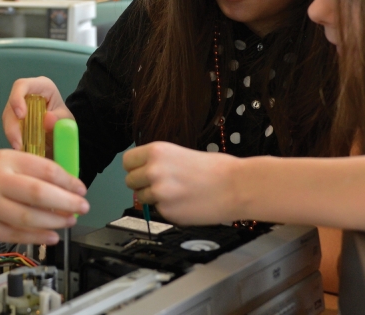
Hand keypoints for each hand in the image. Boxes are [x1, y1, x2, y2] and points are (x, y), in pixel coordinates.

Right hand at [0, 149, 87, 244]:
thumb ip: (27, 171)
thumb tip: (64, 186)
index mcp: (4, 159)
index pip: (44, 168)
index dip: (68, 180)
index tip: (81, 188)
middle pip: (39, 193)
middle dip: (67, 202)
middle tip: (82, 207)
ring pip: (28, 217)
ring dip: (54, 222)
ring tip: (69, 222)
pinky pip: (14, 234)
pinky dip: (36, 237)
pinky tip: (51, 236)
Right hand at [2, 77, 73, 149]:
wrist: (62, 130)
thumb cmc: (64, 120)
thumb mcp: (66, 120)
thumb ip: (59, 119)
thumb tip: (47, 119)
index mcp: (41, 86)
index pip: (22, 85)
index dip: (17, 98)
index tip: (21, 116)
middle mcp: (26, 94)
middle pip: (11, 106)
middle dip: (12, 126)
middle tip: (18, 145)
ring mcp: (18, 106)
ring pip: (8, 119)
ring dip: (12, 135)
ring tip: (20, 149)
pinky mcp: (14, 119)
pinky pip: (9, 128)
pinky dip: (13, 139)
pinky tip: (20, 149)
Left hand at [123, 142, 239, 225]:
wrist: (237, 186)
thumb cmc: (217, 169)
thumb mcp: (181, 154)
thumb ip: (159, 163)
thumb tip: (143, 172)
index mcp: (157, 152)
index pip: (127, 161)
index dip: (135, 167)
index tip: (141, 170)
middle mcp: (153, 171)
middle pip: (130, 181)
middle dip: (142, 184)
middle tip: (162, 184)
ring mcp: (159, 193)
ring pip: (142, 198)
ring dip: (155, 198)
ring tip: (178, 192)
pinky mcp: (167, 212)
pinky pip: (159, 211)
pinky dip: (169, 209)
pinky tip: (186, 202)